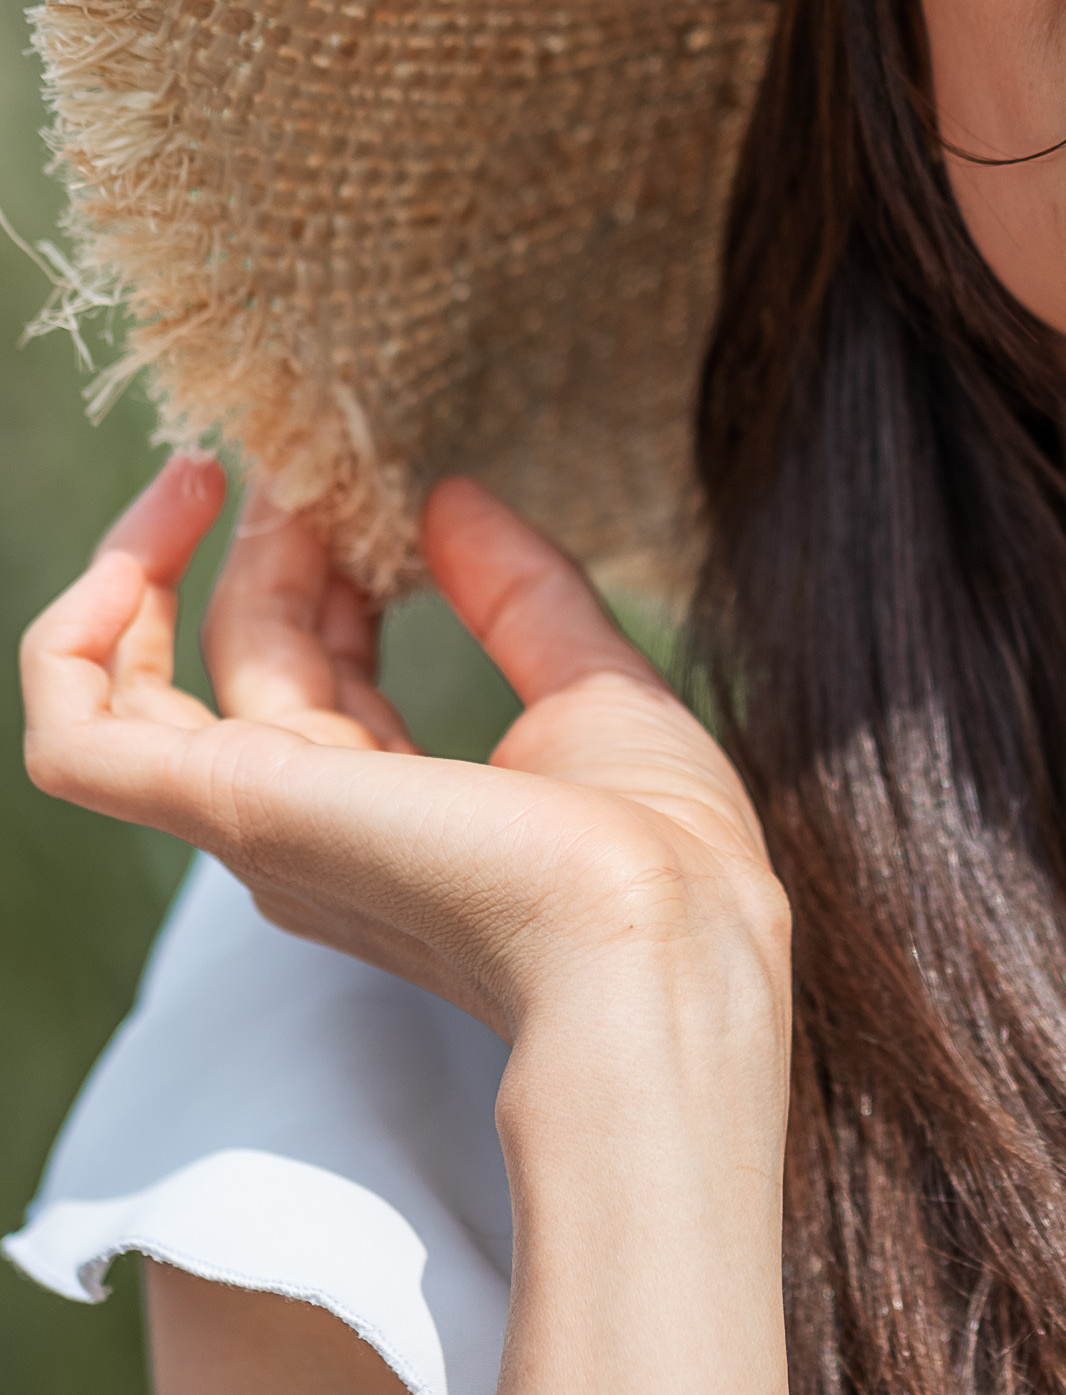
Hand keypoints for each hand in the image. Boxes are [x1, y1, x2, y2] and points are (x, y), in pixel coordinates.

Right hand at [21, 455, 784, 1039]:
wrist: (664, 936)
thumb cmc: (659, 855)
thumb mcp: (596, 686)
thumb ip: (522, 594)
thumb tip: (450, 499)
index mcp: (389, 820)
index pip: (316, 681)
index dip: (326, 575)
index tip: (365, 491)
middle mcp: (306, 831)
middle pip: (245, 660)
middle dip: (268, 547)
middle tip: (312, 459)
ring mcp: (260, 820)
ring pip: (155, 680)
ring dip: (172, 562)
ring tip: (237, 471)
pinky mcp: (232, 804)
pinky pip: (78, 735)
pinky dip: (74, 640)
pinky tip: (127, 557)